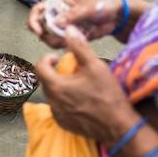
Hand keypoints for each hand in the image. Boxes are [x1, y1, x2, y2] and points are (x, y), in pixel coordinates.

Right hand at [28, 0, 125, 45]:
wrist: (118, 16)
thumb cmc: (104, 3)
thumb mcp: (88, 7)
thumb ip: (72, 15)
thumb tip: (55, 22)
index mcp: (60, 2)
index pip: (39, 10)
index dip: (34, 20)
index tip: (37, 30)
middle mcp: (59, 15)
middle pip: (42, 27)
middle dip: (47, 35)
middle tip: (60, 38)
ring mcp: (65, 27)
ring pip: (51, 38)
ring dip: (59, 41)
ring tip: (76, 36)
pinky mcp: (72, 37)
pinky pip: (64, 44)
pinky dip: (69, 45)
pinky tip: (82, 38)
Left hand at [34, 27, 139, 145]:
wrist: (118, 126)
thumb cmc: (108, 96)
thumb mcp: (96, 66)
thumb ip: (79, 47)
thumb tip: (68, 30)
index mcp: (56, 86)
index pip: (39, 67)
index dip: (46, 59)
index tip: (57, 58)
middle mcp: (52, 102)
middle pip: (46, 81)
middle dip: (56, 73)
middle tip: (72, 71)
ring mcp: (57, 115)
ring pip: (52, 95)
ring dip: (61, 87)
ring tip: (79, 85)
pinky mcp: (63, 124)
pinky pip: (58, 108)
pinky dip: (65, 101)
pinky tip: (81, 99)